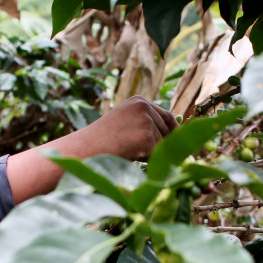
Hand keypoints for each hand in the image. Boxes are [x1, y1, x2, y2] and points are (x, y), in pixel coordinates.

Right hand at [6, 96, 176, 202]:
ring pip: (164, 144)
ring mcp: (146, 121)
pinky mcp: (147, 137)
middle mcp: (145, 107)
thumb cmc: (101, 142)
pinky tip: (130, 156)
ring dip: (152, 154)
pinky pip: (158, 155)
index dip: (173, 132)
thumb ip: (144, 124)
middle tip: (150, 155)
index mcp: (139, 101)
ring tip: (129, 152)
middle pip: (169, 131)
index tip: (177, 144)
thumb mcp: (124, 124)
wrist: (86, 149)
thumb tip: (174, 135)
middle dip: (164, 145)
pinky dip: (148, 160)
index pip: (167, 116)